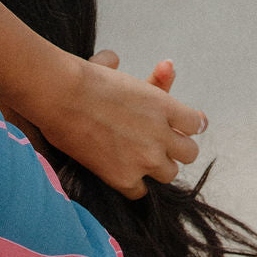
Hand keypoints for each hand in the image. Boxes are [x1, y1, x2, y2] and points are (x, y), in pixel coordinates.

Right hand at [46, 50, 207, 199]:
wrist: (60, 95)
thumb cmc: (84, 79)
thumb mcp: (121, 72)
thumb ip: (142, 77)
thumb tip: (151, 65)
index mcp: (164, 104)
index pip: (196, 124)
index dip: (186, 127)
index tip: (175, 129)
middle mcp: (160, 132)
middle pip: (190, 153)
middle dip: (175, 150)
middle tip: (159, 147)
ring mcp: (144, 157)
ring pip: (169, 174)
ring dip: (156, 168)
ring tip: (139, 161)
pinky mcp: (124, 177)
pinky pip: (140, 192)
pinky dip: (132, 185)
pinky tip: (121, 174)